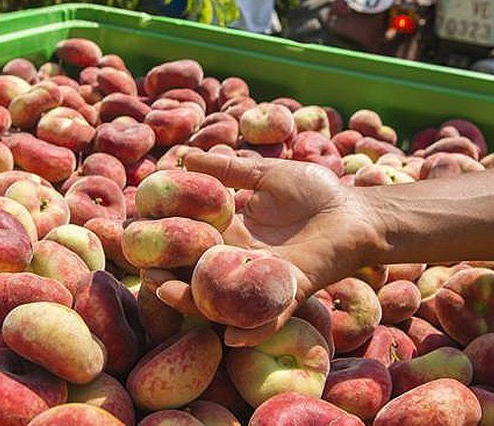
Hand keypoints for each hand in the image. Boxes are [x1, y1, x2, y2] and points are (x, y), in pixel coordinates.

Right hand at [151, 152, 385, 345]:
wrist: (356, 210)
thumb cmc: (314, 191)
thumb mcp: (263, 175)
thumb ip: (226, 169)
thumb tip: (183, 157)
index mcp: (233, 233)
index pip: (191, 241)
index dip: (165, 240)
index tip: (137, 235)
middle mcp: (242, 260)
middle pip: (197, 273)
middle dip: (168, 275)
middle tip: (142, 270)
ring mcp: (264, 278)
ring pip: (222, 297)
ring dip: (193, 300)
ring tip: (166, 293)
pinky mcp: (291, 289)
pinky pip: (269, 315)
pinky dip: (251, 329)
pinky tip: (230, 336)